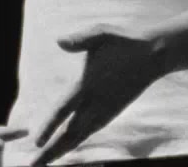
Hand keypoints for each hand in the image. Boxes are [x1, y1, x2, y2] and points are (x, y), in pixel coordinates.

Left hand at [31, 26, 169, 166]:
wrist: (155, 55)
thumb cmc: (126, 41)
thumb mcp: (102, 33)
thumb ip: (80, 39)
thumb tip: (59, 40)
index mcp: (88, 85)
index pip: (64, 109)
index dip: (50, 126)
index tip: (36, 142)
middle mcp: (96, 102)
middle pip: (69, 133)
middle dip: (51, 151)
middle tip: (32, 165)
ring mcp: (106, 109)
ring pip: (80, 135)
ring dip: (62, 150)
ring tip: (46, 162)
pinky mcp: (112, 110)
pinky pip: (91, 130)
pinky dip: (78, 141)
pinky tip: (70, 146)